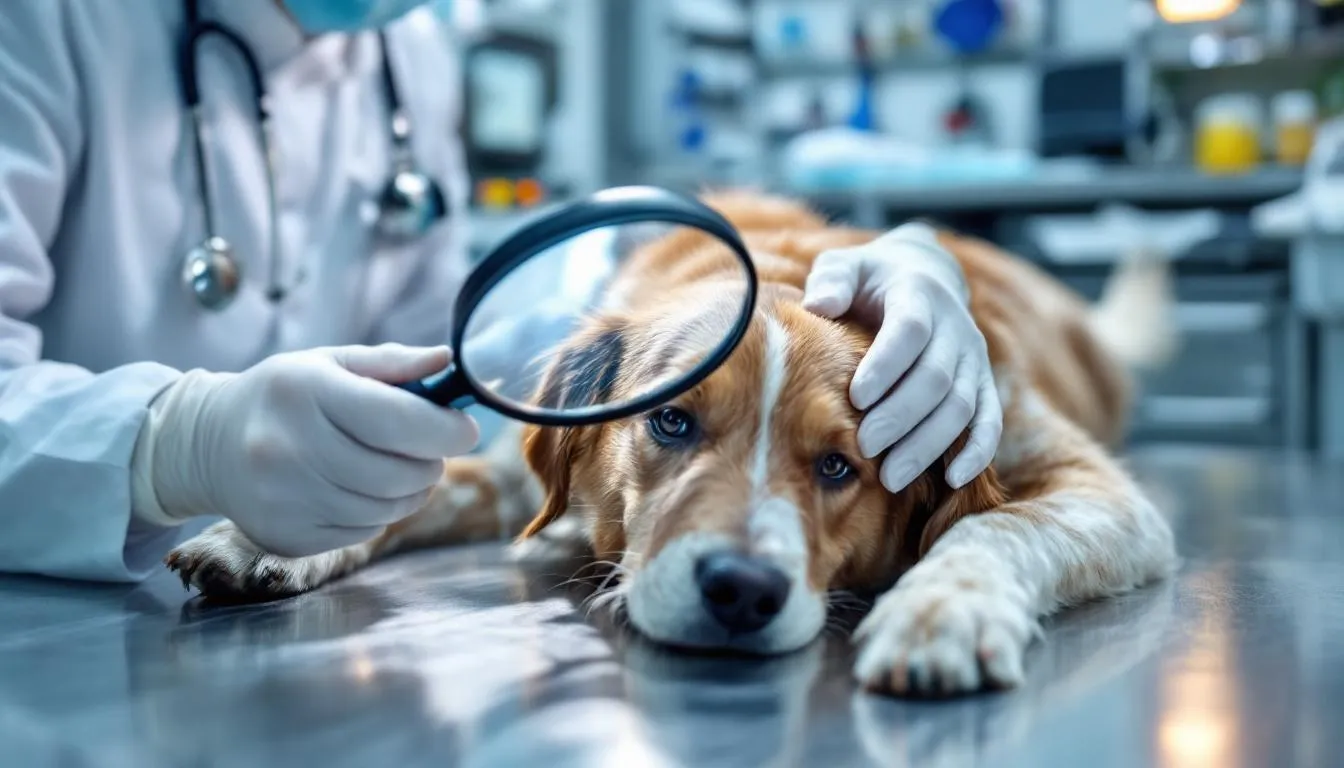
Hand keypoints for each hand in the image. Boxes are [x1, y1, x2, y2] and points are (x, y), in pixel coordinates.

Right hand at [133, 344, 478, 556]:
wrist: (208, 444)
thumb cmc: (285, 396)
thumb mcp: (331, 363)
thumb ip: (393, 363)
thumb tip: (449, 363)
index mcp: (306, 393)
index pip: (402, 421)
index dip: (448, 429)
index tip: (463, 427)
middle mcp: (289, 448)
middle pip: (402, 472)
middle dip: (431, 460)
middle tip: (425, 447)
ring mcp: (285, 499)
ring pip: (390, 507)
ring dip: (410, 489)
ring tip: (393, 466)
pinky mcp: (287, 536)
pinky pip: (365, 531)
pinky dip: (378, 511)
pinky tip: (356, 489)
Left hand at [802, 222, 1000, 491]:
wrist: (923, 276)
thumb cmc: (870, 280)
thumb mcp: (847, 267)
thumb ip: (832, 280)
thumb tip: (819, 304)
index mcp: (919, 294)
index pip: (910, 330)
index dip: (886, 365)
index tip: (856, 396)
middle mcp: (955, 327)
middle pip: (936, 378)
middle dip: (900, 416)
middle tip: (864, 446)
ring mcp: (973, 359)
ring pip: (961, 406)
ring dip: (928, 444)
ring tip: (891, 476)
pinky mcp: (984, 384)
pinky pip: (989, 420)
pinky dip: (977, 451)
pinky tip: (953, 480)